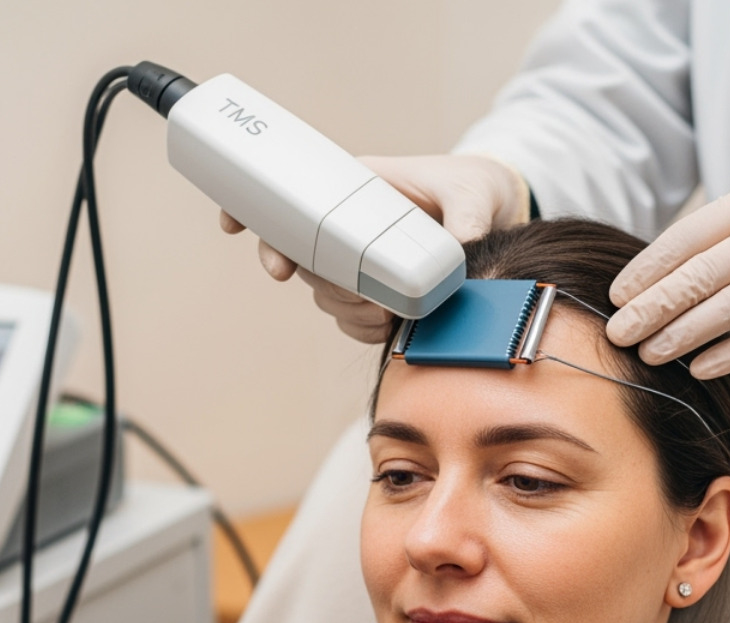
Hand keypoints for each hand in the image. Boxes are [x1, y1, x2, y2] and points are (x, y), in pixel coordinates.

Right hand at [220, 154, 529, 343]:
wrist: (494, 215)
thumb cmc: (476, 186)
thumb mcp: (474, 193)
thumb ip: (467, 219)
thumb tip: (461, 248)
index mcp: (358, 188)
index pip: (294, 197)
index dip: (256, 210)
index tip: (234, 224)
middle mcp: (351, 225)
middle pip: (300, 253)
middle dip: (309, 277)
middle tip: (342, 290)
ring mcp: (360, 261)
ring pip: (324, 291)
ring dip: (342, 307)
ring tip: (382, 310)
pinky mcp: (375, 291)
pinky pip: (350, 317)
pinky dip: (361, 328)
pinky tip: (386, 326)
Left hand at [606, 175, 729, 378]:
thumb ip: (722, 239)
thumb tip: (651, 279)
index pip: (686, 236)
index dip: (646, 269)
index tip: (615, 297)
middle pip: (699, 274)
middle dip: (651, 308)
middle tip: (617, 333)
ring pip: (726, 307)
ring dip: (680, 336)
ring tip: (648, 354)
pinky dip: (727, 354)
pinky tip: (698, 368)